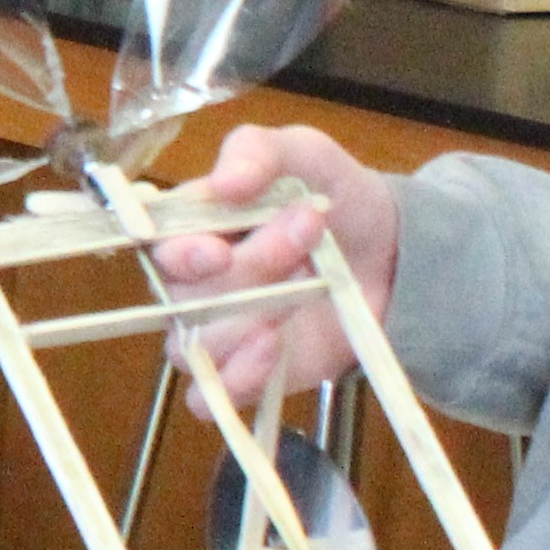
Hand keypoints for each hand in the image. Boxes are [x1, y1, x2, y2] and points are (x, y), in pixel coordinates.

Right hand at [147, 124, 405, 404]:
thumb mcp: (306, 154)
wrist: (396, 257)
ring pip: (192, 345)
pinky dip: (234, 378)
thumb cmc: (336, 199)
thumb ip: (259, 152)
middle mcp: (190, 284)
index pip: (154, 246)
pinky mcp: (243, 375)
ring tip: (305, 291)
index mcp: (190, 229)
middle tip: (307, 237)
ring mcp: (214, 333)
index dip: (179, 253)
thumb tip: (222, 183)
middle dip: (249, 270)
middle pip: (183, 295)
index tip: (220, 250)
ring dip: (248, 320)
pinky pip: (208, 398)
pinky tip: (273, 348)